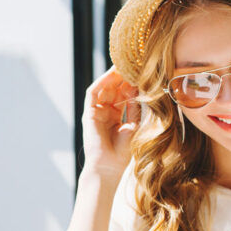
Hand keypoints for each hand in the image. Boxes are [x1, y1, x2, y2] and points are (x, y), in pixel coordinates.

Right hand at [81, 66, 139, 180]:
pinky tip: (112, 73)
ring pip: (104, 88)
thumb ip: (134, 107)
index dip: (132, 83)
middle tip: (135, 63)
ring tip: (125, 64)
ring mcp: (95, 113)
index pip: (123, 95)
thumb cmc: (123, 153)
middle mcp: (105, 114)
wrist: (109, 167)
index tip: (142, 72)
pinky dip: (102, 81)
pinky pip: (93, 93)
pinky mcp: (88, 113)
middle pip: (114, 89)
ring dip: (113, 76)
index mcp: (116, 118)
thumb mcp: (134, 125)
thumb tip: (139, 87)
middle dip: (123, 76)